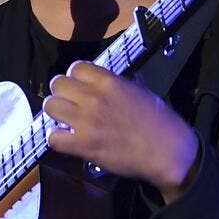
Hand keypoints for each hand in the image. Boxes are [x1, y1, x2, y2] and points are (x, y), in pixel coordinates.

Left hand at [42, 61, 200, 203]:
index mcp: (109, 81)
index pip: (76, 67)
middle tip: (70, 104)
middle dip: (62, 93)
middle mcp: (94, 97)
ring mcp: (86, 121)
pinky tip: (68, 140)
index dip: (75, 77)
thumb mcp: (142, 91)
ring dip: (56, 113)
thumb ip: (120, 83)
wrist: (168, 152)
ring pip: (50, 106)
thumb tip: (108, 78)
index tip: (79, 87)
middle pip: (57, 83)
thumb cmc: (160, 122)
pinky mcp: (83, 145)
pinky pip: (53, 137)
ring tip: (66, 121)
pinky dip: (57, 139)